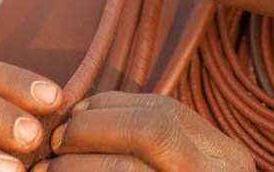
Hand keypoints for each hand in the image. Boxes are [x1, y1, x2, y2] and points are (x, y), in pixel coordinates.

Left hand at [34, 92, 254, 170]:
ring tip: (46, 170)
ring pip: (130, 169)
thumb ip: (152, 146)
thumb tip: (81, 116)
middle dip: (93, 129)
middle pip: (152, 128)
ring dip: (77, 166)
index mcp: (226, 159)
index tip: (74, 116)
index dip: (109, 108)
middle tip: (53, 144)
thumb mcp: (182, 169)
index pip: (164, 112)